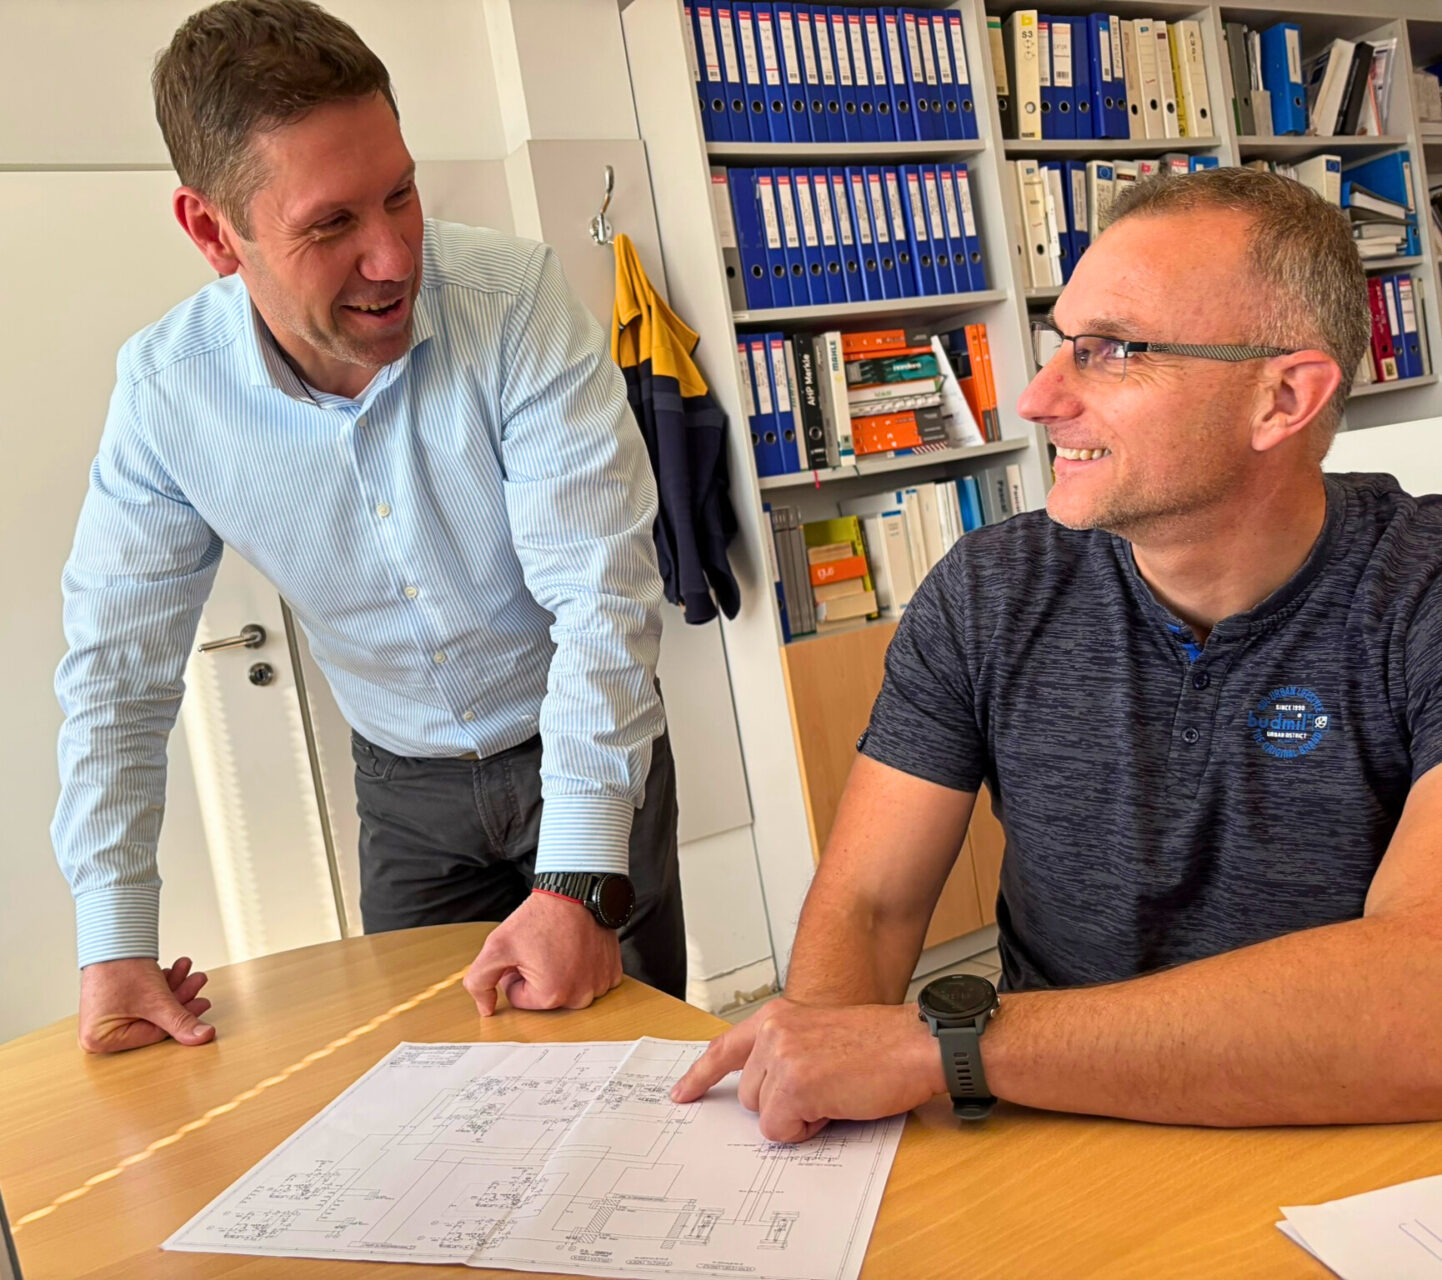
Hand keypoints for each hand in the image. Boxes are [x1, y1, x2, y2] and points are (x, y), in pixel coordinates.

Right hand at [78, 956, 213, 1053]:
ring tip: (188, 970)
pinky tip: (175, 969)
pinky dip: (160, 984)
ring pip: (151, 1007)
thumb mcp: (156, 1000)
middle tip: (197, 981)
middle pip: (153, 1020)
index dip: (182, 1019)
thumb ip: (181, 1021)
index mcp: (101, 1040)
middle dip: (179, 997)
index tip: (202, 1003)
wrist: (109, 937)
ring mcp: (106, 1016)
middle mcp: (99, 1032)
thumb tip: (204, 1037)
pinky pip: (143, 998)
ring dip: (173, 987)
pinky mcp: (113, 1001)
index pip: (153, 1035)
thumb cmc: (119, 968)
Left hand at [464, 890, 622, 1015]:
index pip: (519, 997)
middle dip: (539, 976)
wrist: (575, 892)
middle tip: (541, 948)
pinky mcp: (612, 973)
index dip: (515, 973)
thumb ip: (480, 982)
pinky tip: (578, 948)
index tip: (524, 952)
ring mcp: (600, 985)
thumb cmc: (539, 917)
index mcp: (551, 996)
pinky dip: (583, 968)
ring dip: (562, 972)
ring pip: (568, 989)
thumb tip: (486, 1009)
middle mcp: (580, 997)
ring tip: (560, 946)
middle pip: (545, 997)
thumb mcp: (497, 946)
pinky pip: (590, 981)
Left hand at [670, 998, 945, 1142]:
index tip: (680, 1095)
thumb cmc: (879, 1046)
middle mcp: (771, 1032)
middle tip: (824, 1089)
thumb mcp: (818, 1036)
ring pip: (764, 1116)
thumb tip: (764, 1093)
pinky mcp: (795, 1086)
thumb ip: (785, 1052)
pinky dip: (809, 1130)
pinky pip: (782, 1130)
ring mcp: (781, 1058)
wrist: (915, 1044)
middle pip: (747, 1095)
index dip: (700, 1076)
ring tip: (834, 1092)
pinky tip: (837, 1103)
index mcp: (775, 1017)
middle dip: (781, 1104)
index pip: (724, 1048)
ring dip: (796, 1117)